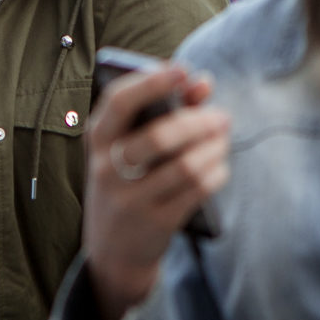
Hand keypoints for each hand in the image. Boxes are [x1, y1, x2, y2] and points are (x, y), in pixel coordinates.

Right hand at [83, 66, 228, 319]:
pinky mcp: (155, 223)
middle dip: (198, 121)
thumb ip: (165, 109)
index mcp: (97, 140)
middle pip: (158, 136)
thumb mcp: (130, 147)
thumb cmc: (128, 181)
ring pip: (183, 165)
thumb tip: (202, 82)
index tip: (181, 69)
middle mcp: (108, 169)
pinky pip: (195, 191)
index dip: (151, 82)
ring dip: (212, 147)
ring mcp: (130, 199)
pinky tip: (220, 166)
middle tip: (222, 116)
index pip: (119, 102)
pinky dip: (216, 173)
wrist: (112, 250)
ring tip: (223, 139)